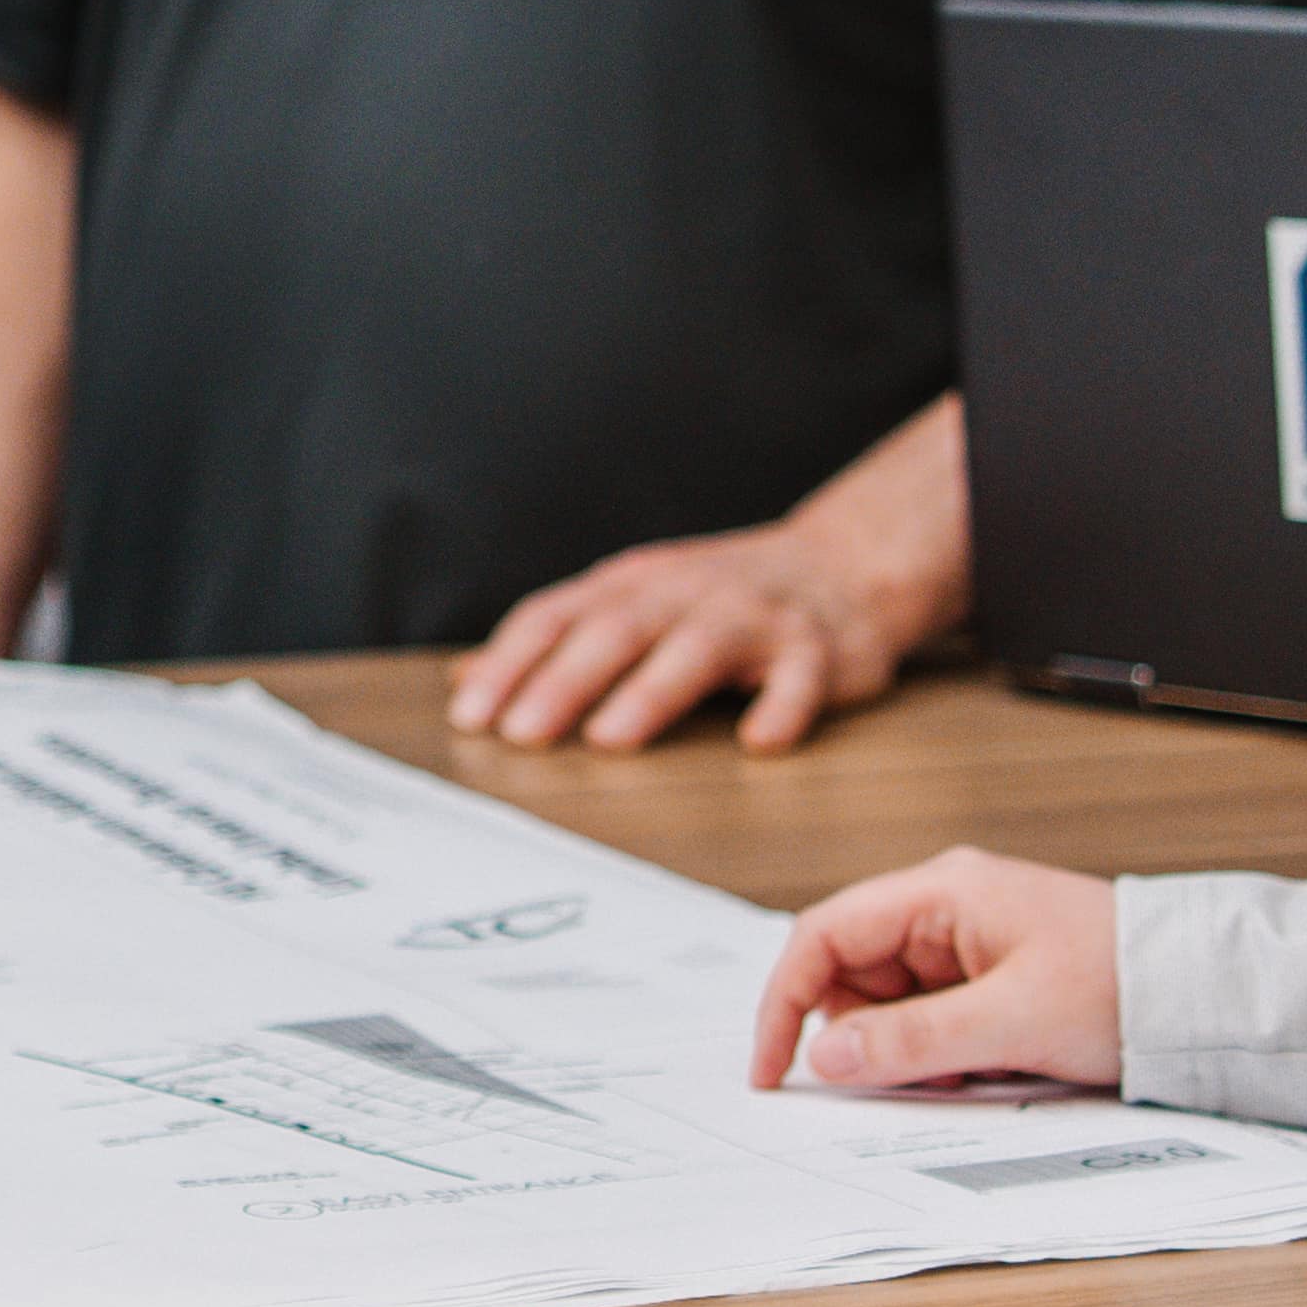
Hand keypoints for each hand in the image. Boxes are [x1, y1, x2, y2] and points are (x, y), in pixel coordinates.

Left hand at [460, 516, 921, 755]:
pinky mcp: (816, 650)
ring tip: (609, 737)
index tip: (471, 715)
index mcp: (630, 586)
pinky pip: (800, 680)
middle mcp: (685, 594)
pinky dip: (781, 708)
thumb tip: (463, 678)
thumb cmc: (719, 597)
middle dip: (563, 682)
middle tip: (520, 733)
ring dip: (651, 692)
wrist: (843, 564)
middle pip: (615, 633)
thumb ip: (554, 641)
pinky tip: (758, 742)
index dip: (510, 663)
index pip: (556, 617)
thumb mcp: (629, 603)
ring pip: (697, 649)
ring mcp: (752, 618)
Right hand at [747, 852, 1123, 1094]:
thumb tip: (826, 1056)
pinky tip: (990, 1066)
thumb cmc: (1122, 985)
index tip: (773, 1067)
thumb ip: (911, 1041)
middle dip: (866, 1038)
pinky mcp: (989, 974)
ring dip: (911, 1051)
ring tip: (972, 1070)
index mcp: (942, 892)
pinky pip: (933, 1018)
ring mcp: (967, 940)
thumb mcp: (1010, 1022)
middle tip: (903, 1082)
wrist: (1203, 994)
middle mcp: (946, 907)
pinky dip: (944, 1053)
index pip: (825, 935)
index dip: (786, 1001)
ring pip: (892, 1004)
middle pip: (854, 974)